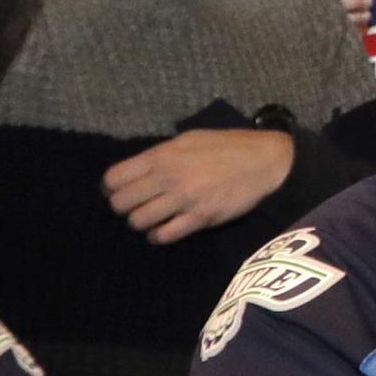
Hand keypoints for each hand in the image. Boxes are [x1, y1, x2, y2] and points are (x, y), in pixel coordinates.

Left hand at [103, 127, 294, 243]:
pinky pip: (164, 235)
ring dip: (141, 222)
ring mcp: (183, 200)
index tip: (119, 191)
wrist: (265, 161)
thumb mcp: (189, 139)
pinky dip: (159, 236)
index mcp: (162, 155)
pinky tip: (165, 230)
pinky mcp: (199, 218)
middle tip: (137, 206)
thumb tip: (139, 169)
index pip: (114, 178)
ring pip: (138, 221)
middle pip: (121, 203)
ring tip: (152, 218)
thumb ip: (162, 154)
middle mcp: (167, 178)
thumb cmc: (227, 146)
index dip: (111, 188)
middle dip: (124, 207)